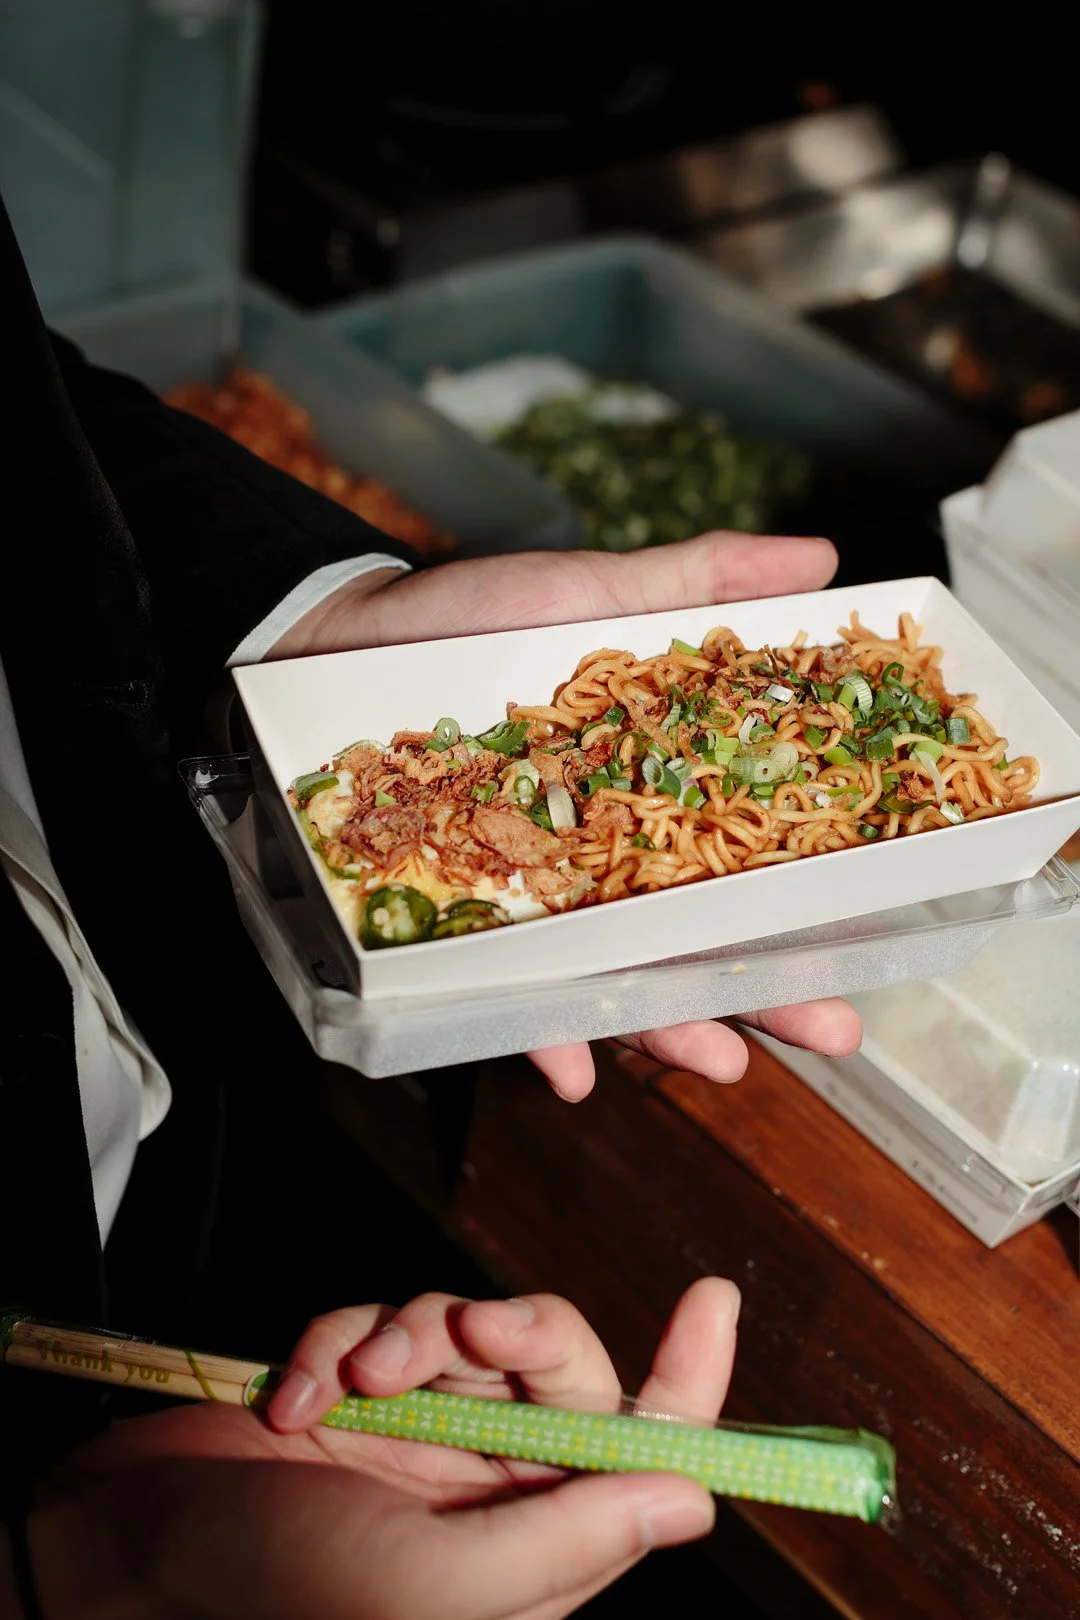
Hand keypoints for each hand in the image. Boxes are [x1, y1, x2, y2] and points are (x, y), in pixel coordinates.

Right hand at [30, 1281, 737, 1619]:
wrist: (135, 1548)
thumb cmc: (277, 1592)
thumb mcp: (437, 1585)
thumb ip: (569, 1538)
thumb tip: (692, 1496)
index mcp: (534, 1544)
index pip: (646, 1459)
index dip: (689, 1382)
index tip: (711, 1297)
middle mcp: (490, 1485)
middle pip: (555, 1361)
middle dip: (514, 1329)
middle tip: (466, 1331)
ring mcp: (422, 1432)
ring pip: (462, 1327)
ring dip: (408, 1335)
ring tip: (355, 1380)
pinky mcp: (358, 1388)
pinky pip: (379, 1321)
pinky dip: (337, 1340)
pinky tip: (295, 1395)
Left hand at [272, 531, 861, 1098]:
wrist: (342, 641)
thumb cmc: (475, 621)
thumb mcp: (596, 594)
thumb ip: (702, 583)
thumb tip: (823, 557)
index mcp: (651, 798)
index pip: (744, 869)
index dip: (807, 911)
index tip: (867, 943)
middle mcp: (604, 862)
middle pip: (697, 944)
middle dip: (765, 997)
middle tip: (829, 1034)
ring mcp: (537, 900)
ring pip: (617, 985)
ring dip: (671, 1033)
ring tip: (720, 1064)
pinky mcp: (465, 922)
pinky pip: (504, 995)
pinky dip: (541, 1037)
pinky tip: (573, 1073)